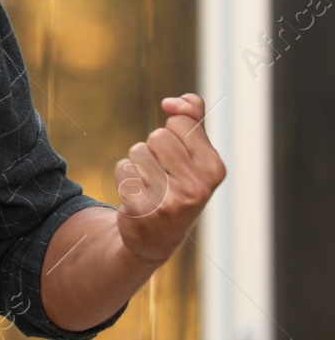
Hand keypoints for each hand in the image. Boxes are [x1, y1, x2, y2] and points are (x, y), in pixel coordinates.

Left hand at [114, 93, 226, 263]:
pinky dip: (125, 178)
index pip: (181, 122)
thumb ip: (191, 120)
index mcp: (215, 169)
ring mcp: (170, 200)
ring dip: (138, 163)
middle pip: (158, 136)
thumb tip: (174, 102)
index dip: (172, 133)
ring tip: (150, 185)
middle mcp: (197, 187)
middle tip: (162, 174)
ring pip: (138, 151)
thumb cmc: (177, 187)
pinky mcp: (142, 208)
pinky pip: (123, 168)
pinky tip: (137, 197)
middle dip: (154, 149)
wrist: (157, 237)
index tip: (178, 156)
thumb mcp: (194, 156)